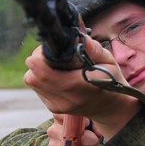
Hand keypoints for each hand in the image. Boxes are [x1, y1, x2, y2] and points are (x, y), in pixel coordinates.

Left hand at [25, 36, 141, 140]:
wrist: (112, 107)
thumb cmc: (111, 80)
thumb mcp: (109, 61)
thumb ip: (93, 50)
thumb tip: (79, 37)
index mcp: (82, 86)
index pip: (45, 74)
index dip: (39, 58)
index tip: (48, 49)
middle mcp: (68, 99)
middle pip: (33, 77)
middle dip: (37, 61)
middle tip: (51, 54)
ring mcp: (59, 106)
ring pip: (32, 82)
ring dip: (38, 70)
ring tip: (56, 65)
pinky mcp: (54, 108)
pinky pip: (37, 88)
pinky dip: (42, 79)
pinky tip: (58, 76)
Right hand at [47, 114, 100, 145]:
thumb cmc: (82, 133)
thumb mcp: (89, 124)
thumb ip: (95, 122)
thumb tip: (98, 133)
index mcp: (60, 119)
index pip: (64, 114)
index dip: (80, 121)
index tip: (87, 124)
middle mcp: (53, 131)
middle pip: (78, 136)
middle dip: (92, 140)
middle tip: (94, 141)